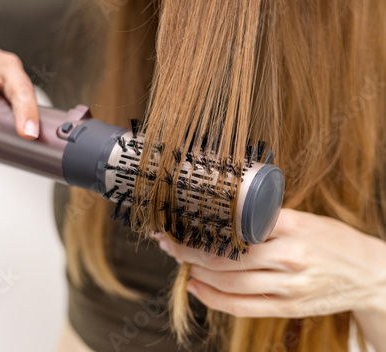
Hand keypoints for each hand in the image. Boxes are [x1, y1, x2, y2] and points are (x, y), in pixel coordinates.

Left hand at [152, 209, 385, 317]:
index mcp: (293, 226)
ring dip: (198, 272)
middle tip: (169, 242)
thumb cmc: (332, 241)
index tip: (179, 223)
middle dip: (189, 250)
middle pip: (226, 256)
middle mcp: (290, 256)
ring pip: (230, 282)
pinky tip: (195, 287)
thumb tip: (220, 215)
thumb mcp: (304, 219)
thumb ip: (267, 218)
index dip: (202, 226)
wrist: (370, 273)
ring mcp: (289, 285)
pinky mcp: (288, 307)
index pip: (237, 225)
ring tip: (181, 262)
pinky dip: (213, 298)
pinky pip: (242, 306)